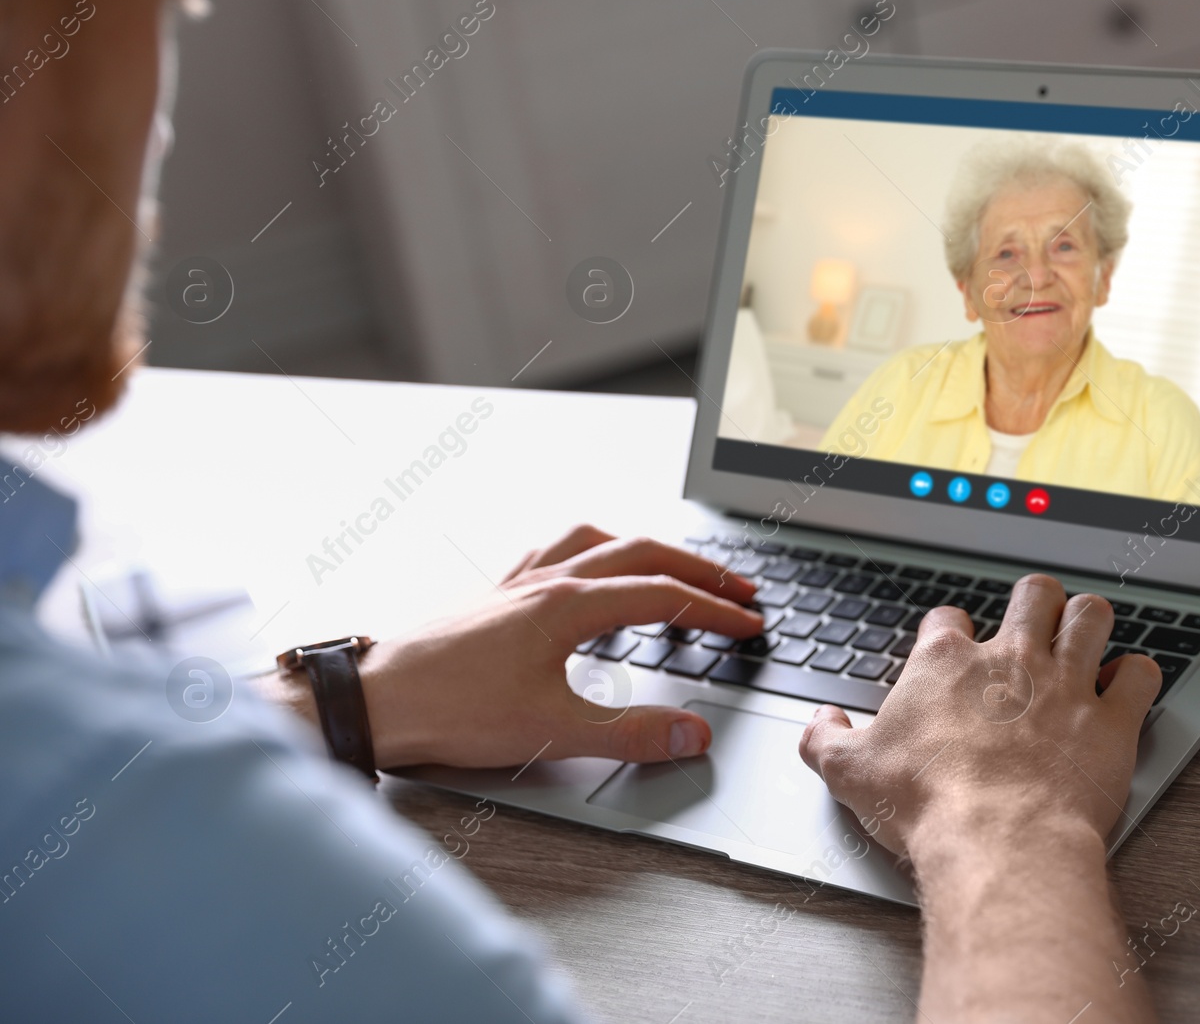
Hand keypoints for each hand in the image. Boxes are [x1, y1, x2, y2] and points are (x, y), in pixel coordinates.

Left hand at [351, 525, 762, 767]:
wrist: (374, 700)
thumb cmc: (449, 710)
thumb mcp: (552, 730)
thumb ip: (631, 735)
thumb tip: (693, 734)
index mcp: (568, 605)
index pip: (664, 595)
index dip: (715, 610)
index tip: (750, 623)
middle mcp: (546, 581)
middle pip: (640, 553)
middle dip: (697, 568)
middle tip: (737, 587)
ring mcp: (517, 583)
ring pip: (596, 540)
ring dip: (645, 548)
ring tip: (672, 566)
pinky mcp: (494, 596)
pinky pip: (553, 552)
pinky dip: (589, 552)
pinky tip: (587, 572)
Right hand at [799, 576, 1161, 1022]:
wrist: (997, 840)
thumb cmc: (928, 805)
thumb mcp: (848, 774)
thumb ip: (824, 740)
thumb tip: (818, 724)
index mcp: (946, 664)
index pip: (949, 617)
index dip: (951, 630)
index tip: (953, 649)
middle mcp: (1010, 660)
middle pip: (1033, 595)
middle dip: (1034, 602)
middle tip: (1032, 621)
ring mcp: (1066, 684)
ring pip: (1091, 617)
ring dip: (1089, 622)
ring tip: (1084, 634)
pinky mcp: (1112, 720)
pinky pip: (1141, 674)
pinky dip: (1138, 675)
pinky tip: (1128, 684)